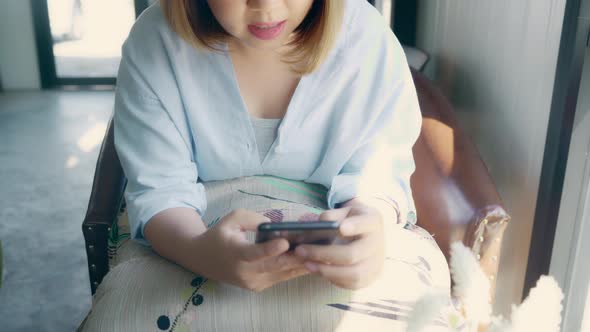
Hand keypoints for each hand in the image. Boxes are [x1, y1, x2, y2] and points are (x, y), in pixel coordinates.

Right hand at [192, 209, 308, 291]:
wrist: (203, 259)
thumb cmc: (220, 235)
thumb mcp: (232, 219)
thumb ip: (254, 218)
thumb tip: (278, 225)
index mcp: (236, 254)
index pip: (255, 253)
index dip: (270, 249)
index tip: (285, 242)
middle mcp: (245, 272)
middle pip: (275, 266)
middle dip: (296, 257)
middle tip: (316, 247)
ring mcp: (253, 282)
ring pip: (282, 274)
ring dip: (301, 264)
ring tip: (320, 252)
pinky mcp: (259, 286)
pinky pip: (281, 277)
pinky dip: (295, 268)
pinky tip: (311, 258)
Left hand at [294, 205, 384, 288]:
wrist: (369, 235)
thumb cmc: (351, 220)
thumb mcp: (343, 211)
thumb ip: (331, 216)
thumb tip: (313, 228)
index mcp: (372, 221)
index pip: (366, 224)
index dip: (355, 227)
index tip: (341, 228)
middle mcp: (378, 244)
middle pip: (352, 254)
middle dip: (323, 254)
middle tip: (300, 250)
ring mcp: (377, 263)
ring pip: (352, 274)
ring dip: (326, 270)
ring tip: (307, 263)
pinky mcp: (371, 277)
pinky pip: (352, 284)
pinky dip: (333, 278)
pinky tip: (319, 270)